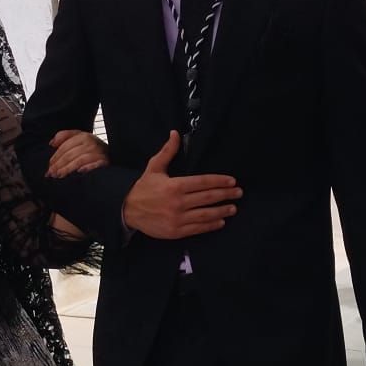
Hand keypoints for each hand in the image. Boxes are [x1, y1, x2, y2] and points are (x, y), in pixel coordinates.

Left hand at [46, 128, 109, 178]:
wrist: (112, 154)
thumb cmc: (92, 148)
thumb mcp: (79, 138)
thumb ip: (65, 136)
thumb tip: (51, 143)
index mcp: (83, 136)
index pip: (65, 147)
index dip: (55, 157)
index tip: (49, 166)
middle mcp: (91, 142)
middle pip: (70, 154)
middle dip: (59, 165)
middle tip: (51, 174)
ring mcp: (98, 152)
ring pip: (79, 160)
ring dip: (68, 169)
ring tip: (59, 175)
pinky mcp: (105, 161)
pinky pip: (94, 165)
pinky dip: (87, 168)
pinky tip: (79, 172)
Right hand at [120, 131, 240, 239]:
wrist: (127, 210)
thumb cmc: (143, 188)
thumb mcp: (154, 167)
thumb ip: (168, 151)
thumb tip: (175, 133)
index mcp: (175, 185)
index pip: (203, 182)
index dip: (219, 181)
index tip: (232, 181)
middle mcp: (178, 202)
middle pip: (208, 198)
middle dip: (226, 195)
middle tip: (239, 193)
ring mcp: (177, 218)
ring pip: (205, 214)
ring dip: (222, 211)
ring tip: (233, 208)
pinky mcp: (175, 231)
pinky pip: (197, 228)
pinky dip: (210, 225)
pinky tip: (220, 222)